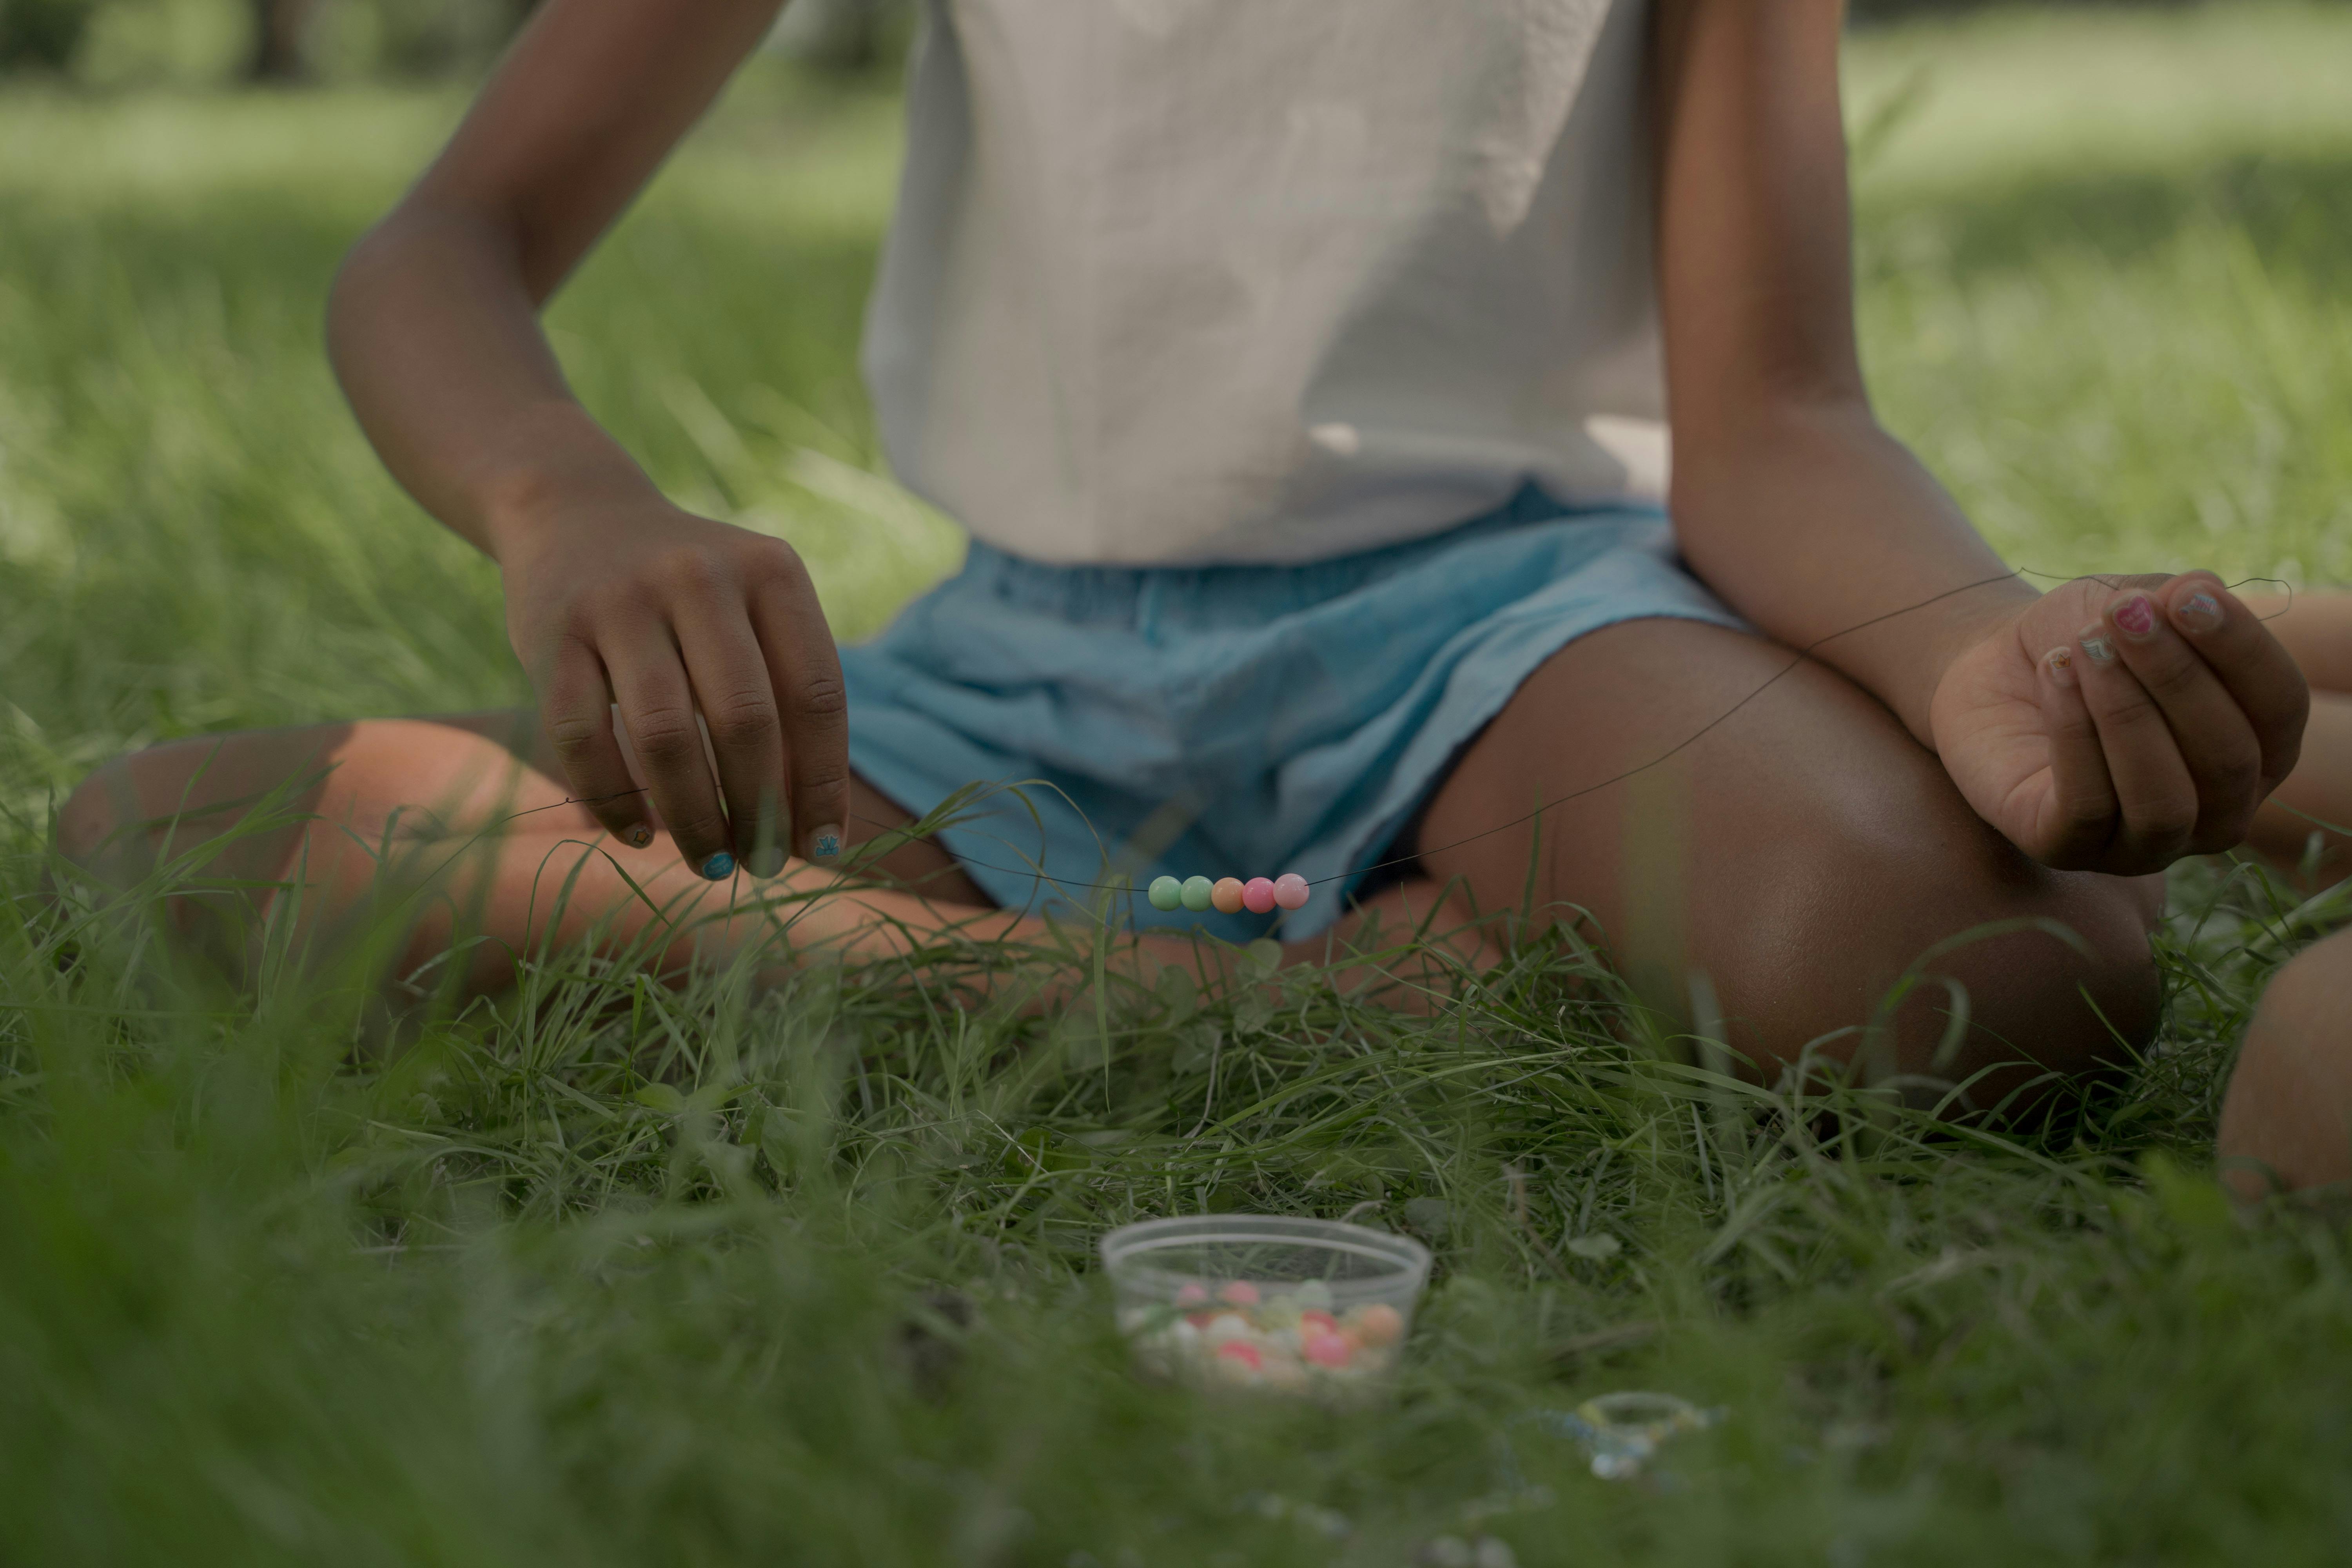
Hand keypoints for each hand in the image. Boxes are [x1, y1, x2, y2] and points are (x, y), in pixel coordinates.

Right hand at [499, 496, 848, 878]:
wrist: (576, 515)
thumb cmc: (691, 593)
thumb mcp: (754, 611)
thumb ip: (787, 696)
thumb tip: (814, 832)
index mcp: (770, 571)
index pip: (816, 694)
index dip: (823, 782)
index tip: (822, 848)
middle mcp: (699, 576)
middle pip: (746, 721)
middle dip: (760, 810)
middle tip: (763, 866)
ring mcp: (620, 601)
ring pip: (665, 737)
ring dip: (694, 819)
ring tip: (711, 864)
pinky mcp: (551, 633)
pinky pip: (583, 739)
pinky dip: (613, 800)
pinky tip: (637, 834)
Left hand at [1930, 572, 2308, 874]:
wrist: (1992, 670)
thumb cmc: (2085, 640)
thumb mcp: (2138, 604)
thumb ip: (2179, 600)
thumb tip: (2198, 589)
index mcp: (2258, 753)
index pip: (2281, 710)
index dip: (2242, 649)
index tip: (2189, 594)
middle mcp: (2215, 813)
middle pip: (2226, 756)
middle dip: (2177, 677)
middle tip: (2124, 614)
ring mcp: (2144, 844)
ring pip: (2163, 797)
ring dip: (2125, 711)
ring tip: (2085, 645)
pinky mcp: (2066, 849)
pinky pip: (2087, 807)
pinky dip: (2073, 734)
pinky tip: (2053, 674)